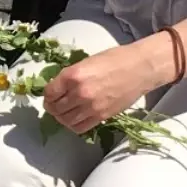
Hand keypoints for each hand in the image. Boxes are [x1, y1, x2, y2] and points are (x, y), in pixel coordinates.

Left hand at [42, 42, 159, 133]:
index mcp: (73, 75)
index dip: (47, 94)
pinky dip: (74, 125)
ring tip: (63, 113)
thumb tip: (58, 87)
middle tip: (53, 105)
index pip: (49, 92)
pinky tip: (75, 119)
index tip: (49, 95)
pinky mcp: (102, 117)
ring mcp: (91, 107)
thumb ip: (71, 76)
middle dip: (52, 107)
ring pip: (66, 120)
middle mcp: (79, 93)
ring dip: (61, 118)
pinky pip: (81, 127)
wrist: (139, 68)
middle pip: (55, 108)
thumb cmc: (114, 59)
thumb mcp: (86, 62)